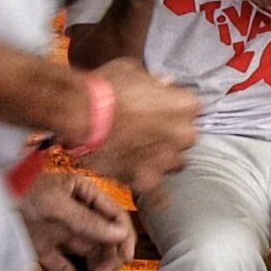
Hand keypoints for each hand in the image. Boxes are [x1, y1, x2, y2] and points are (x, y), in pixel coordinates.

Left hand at [21, 169, 136, 270]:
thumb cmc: (23, 191)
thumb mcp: (57, 204)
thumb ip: (88, 221)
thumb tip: (120, 234)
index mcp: (84, 195)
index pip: (113, 216)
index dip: (123, 236)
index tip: (125, 257)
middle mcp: (78, 215)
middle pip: (104, 241)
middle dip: (106, 261)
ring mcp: (62, 233)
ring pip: (87, 257)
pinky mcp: (46, 249)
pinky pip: (64, 268)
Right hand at [84, 59, 198, 194]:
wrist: (80, 113)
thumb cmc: (105, 87)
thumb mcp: (133, 71)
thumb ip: (155, 82)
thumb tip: (166, 84)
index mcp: (186, 105)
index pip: (190, 110)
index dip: (172, 111)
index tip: (158, 111)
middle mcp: (184, 134)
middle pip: (184, 139)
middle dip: (169, 136)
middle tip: (145, 132)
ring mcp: (167, 160)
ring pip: (173, 164)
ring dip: (161, 160)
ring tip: (138, 154)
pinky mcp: (148, 179)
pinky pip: (159, 195)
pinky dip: (158, 196)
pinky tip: (158, 199)